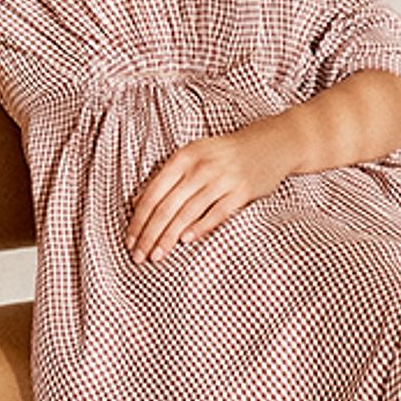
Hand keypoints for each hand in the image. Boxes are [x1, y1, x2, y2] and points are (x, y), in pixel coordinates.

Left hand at [125, 125, 284, 261]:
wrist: (270, 144)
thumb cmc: (225, 154)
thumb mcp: (193, 155)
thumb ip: (167, 176)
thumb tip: (138, 202)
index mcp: (183, 157)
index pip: (153, 194)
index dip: (138, 220)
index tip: (130, 241)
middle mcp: (200, 167)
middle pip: (167, 207)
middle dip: (149, 234)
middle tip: (139, 256)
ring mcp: (222, 179)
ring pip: (187, 213)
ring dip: (169, 237)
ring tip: (157, 256)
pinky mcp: (242, 192)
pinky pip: (216, 213)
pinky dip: (199, 228)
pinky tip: (186, 242)